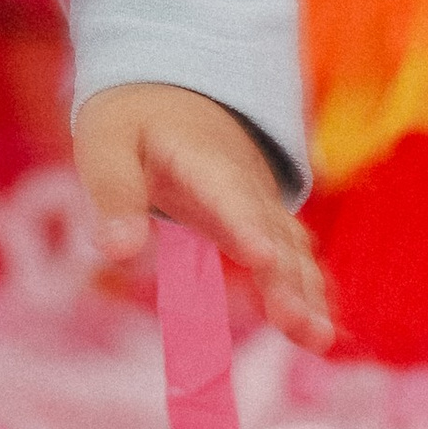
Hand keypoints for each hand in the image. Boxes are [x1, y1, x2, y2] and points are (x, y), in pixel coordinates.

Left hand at [74, 82, 333, 355]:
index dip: (247, 227)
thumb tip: (116, 252)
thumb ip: (114, 195)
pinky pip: (293, 257)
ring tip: (317, 339)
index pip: (230, 194)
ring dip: (306, 293)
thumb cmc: (133, 121)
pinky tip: (321, 333)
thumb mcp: (106, 144)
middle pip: (271, 232)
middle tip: (297, 324)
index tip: (262, 259)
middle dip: (286, 280)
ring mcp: (260, 204)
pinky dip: (310, 291)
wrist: (171, 90)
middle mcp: (245, 183)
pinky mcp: (263, 224)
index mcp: (204, 159)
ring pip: (291, 249)